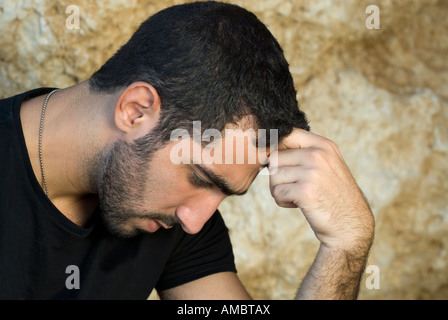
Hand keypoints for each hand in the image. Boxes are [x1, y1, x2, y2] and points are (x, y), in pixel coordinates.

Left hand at [268, 128, 373, 252]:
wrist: (350, 226)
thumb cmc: (332, 196)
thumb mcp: (325, 165)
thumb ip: (303, 152)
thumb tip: (267, 144)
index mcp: (323, 145)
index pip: (287, 134)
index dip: (276, 149)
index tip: (281, 164)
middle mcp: (318, 155)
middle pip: (275, 157)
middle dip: (277, 175)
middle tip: (292, 187)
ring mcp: (313, 172)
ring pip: (273, 176)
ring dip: (279, 190)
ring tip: (297, 196)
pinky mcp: (305, 192)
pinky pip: (277, 192)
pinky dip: (283, 202)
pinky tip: (299, 205)